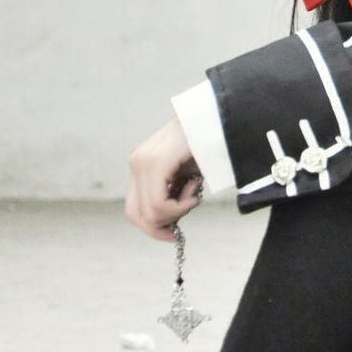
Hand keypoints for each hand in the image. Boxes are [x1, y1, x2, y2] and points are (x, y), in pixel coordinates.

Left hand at [125, 115, 203, 240]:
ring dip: (177, 211)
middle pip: (136, 215)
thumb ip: (171, 192)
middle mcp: (137, 163)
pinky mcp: (156, 163)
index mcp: (141, 166)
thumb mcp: (185, 174)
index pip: (134, 210)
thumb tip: (166, 222)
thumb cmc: (205, 144)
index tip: (173, 234)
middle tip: (187, 211)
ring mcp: (143, 162)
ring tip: (194, 191)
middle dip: (162, 225)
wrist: (217, 117)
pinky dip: (180, 206)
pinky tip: (194, 192)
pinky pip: (159, 204)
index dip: (152, 228)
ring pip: (151, 212)